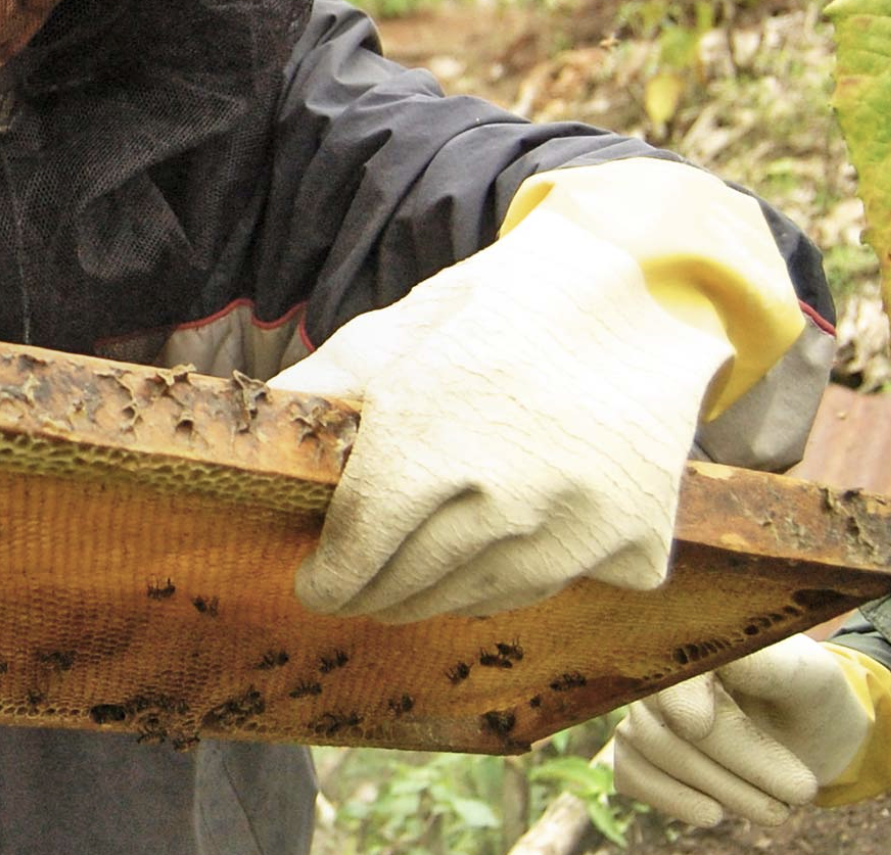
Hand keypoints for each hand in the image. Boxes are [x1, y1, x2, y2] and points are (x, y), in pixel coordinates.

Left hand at [279, 201, 732, 623]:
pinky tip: (505, 545)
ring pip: (478, 600)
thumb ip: (320, 392)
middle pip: (409, 587)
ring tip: (418, 576)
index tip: (315, 585)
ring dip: (437, 594)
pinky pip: (557, 590)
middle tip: (358, 587)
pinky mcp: (636, 542)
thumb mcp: (395, 332)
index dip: (327, 579)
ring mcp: (577, 527)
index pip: (356, 552)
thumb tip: (249, 440)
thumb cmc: (500, 309)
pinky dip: (523, 578)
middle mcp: (503, 497)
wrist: (641, 291)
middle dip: (371, 592)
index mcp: (426, 442)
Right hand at [612, 637, 877, 825]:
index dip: (677, 693)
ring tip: (776, 810)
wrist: (814, 734)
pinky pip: (628, 773)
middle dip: (731, 764)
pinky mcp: (636, 748)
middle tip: (800, 793)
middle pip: (665, 718)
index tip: (696, 724)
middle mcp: (655, 665)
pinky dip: (670, 798)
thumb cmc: (812, 698)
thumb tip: (724, 660)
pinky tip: (713, 812)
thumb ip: (767, 666)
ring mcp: (641, 708)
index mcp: (693, 633)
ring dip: (715, 788)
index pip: (669, 663)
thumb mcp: (808, 678)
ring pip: (648, 749)